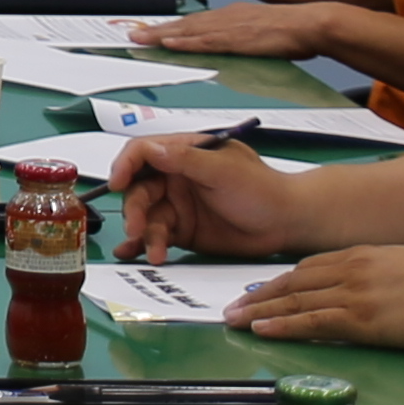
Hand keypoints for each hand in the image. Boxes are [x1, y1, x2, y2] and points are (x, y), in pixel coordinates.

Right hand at [110, 137, 314, 259]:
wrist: (286, 224)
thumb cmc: (261, 188)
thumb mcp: (223, 170)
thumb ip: (185, 160)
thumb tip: (150, 151)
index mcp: (184, 154)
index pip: (143, 153)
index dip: (125, 165)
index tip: (117, 183)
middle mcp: (176, 178)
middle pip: (139, 189)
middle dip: (135, 209)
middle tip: (138, 228)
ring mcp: (178, 206)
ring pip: (147, 217)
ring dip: (145, 234)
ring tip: (155, 253)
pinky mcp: (183, 231)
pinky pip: (157, 237)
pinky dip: (144, 245)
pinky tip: (136, 253)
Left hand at [136, 0, 351, 60]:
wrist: (311, 24)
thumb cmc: (290, 33)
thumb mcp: (258, 36)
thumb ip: (240, 43)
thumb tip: (226, 54)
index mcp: (230, 17)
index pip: (193, 24)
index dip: (169, 29)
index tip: (148, 34)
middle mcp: (225, 18)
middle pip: (184, 26)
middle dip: (156, 31)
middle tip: (131, 36)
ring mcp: (230, 27)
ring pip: (189, 32)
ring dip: (163, 36)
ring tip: (140, 40)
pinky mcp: (239, 38)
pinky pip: (206, 41)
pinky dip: (186, 43)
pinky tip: (170, 45)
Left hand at [215, 245, 403, 352]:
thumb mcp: (402, 266)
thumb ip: (376, 275)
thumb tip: (366, 289)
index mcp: (359, 256)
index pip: (307, 268)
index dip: (278, 282)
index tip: (257, 292)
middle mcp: (349, 270)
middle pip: (292, 283)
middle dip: (258, 296)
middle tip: (231, 308)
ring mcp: (352, 294)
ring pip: (294, 302)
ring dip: (260, 312)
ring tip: (233, 321)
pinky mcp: (360, 320)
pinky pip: (312, 323)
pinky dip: (283, 326)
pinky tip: (261, 331)